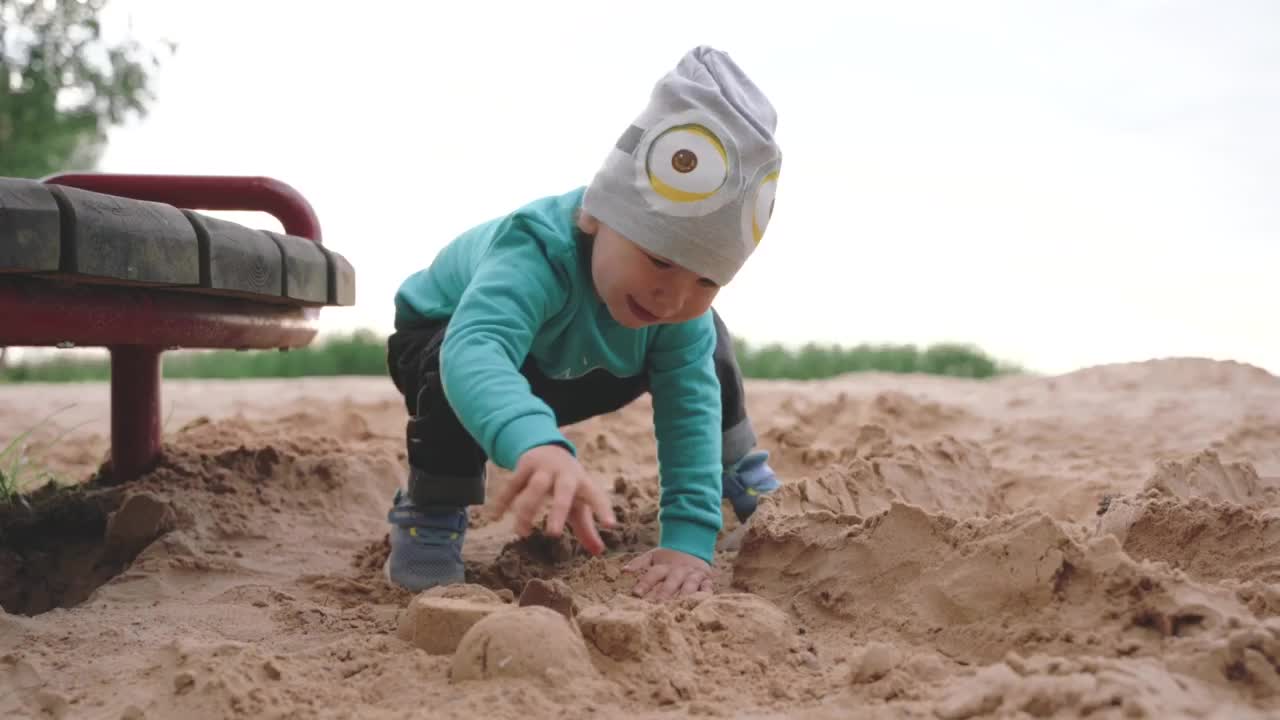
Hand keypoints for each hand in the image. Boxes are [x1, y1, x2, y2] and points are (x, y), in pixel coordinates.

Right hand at [491, 444, 616, 554]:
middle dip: (558, 512)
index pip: (596, 497)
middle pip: (563, 492)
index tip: (611, 526)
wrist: (547, 448)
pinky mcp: (524, 466)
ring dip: (526, 511)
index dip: (603, 511)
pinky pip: (512, 485)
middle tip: (553, 534)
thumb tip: (599, 553)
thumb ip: (587, 528)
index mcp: (583, 483)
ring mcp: (544, 469)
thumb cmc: (568, 484)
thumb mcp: (579, 503)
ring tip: (522, 533)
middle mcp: (565, 474)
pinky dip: (502, 501)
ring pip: (533, 489)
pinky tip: (494, 516)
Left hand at [624, 548, 712, 600]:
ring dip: (685, 595)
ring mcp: (694, 574)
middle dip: (665, 593)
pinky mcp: (707, 579)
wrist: (693, 546)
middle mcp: (679, 570)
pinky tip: (702, 603)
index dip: (645, 583)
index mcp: (665, 566)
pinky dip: (706, 595)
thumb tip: (624, 571)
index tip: (636, 594)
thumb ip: (639, 563)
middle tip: (657, 605)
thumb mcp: (653, 556)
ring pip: (690, 585)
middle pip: (672, 581)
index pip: (653, 574)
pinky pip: (707, 588)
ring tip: (679, 607)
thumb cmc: (668, 558)